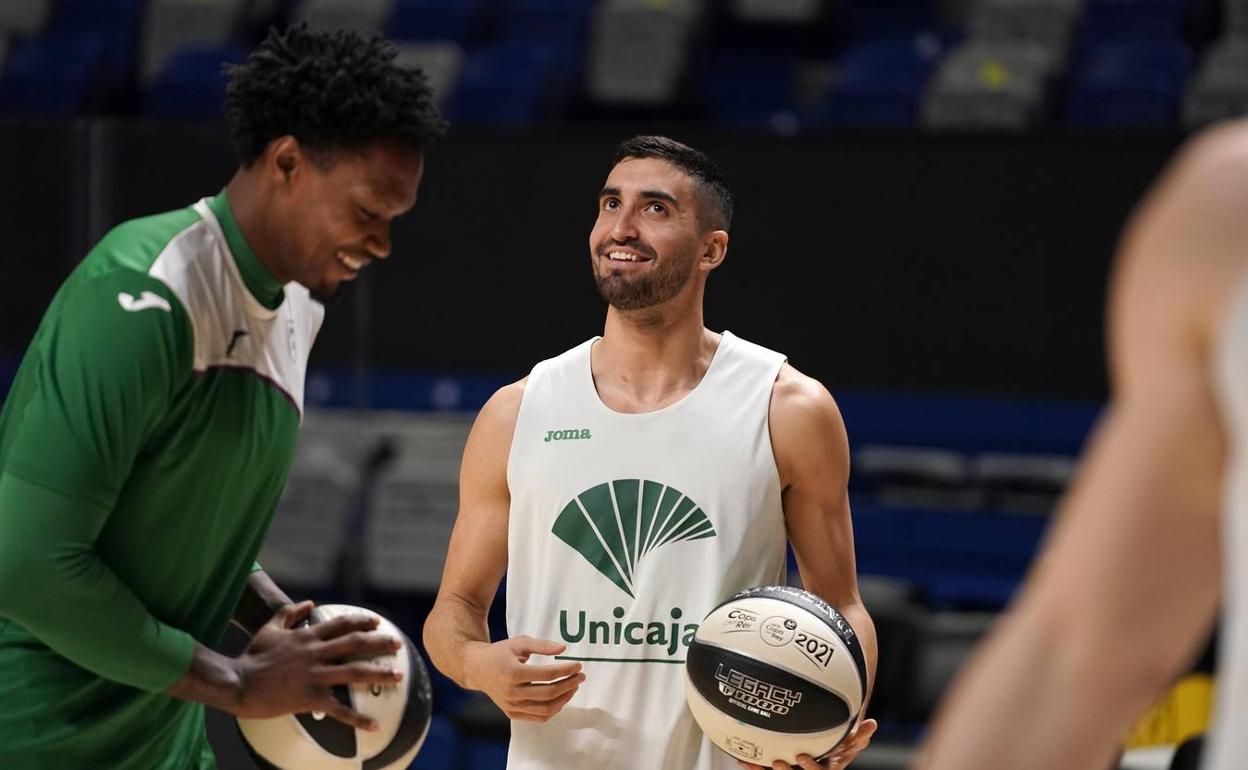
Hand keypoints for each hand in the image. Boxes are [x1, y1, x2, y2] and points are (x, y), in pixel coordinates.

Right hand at [233, 600, 403, 729]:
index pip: (342, 624)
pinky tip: (374, 725)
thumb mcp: (270, 628)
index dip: (362, 622)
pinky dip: (358, 719)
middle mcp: (316, 652)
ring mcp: (314, 675)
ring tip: (399, 675)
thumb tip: (309, 603)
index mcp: (308, 636)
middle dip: (380, 643)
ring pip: (354, 671)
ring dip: (380, 673)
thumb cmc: (252, 655)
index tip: (378, 622)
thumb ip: (290, 613)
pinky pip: (339, 710)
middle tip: (397, 644)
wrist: (237, 681)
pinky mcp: (309, 698)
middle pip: (356, 644)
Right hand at [465, 635, 585, 721]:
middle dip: (569, 684)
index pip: (547, 675)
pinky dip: (553, 710)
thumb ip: (542, 645)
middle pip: (549, 693)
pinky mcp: (511, 713)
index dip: (566, 670)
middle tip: (581, 676)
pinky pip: (538, 717)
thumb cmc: (500, 653)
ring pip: (545, 709)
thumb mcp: (519, 642)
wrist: (477, 668)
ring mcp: (511, 705)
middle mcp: (511, 692)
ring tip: (573, 687)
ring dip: (564, 699)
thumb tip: (564, 648)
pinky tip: (561, 698)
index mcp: (513, 673)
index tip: (578, 665)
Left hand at [737, 719, 877, 769]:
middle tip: (777, 762)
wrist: (811, 759)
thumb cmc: (833, 751)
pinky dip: (752, 766)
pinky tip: (741, 759)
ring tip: (754, 762)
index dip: (809, 768)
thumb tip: (873, 724)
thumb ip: (859, 736)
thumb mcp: (847, 745)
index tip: (801, 757)